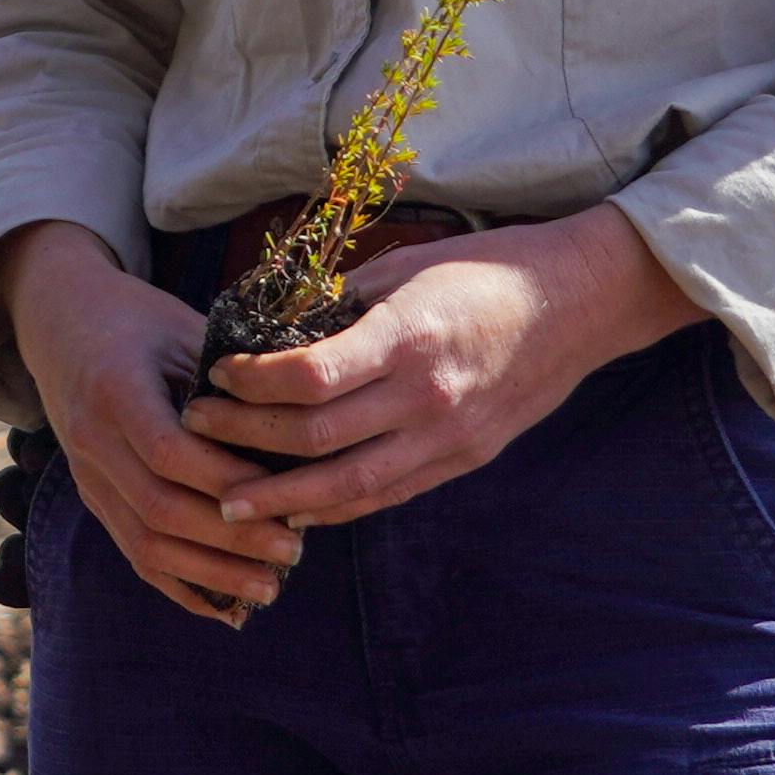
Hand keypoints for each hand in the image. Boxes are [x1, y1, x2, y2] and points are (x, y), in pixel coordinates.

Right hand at [0, 217, 305, 627]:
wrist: (60, 322)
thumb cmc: (137, 320)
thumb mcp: (182, 328)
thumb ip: (231, 378)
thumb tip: (305, 426)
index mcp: (114, 388)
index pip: (169, 452)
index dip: (228, 482)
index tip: (287, 496)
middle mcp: (91, 439)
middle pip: (160, 508)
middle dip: (232, 537)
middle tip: (294, 550)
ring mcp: (87, 476)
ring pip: (145, 543)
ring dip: (211, 572)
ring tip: (272, 586)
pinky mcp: (93, 499)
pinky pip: (133, 555)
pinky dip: (181, 586)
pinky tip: (227, 606)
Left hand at [184, 206, 693, 533]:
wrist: (579, 304)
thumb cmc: (486, 269)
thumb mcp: (408, 266)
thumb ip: (344, 306)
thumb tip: (277, 332)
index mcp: (407, 336)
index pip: (308, 378)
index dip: (250, 385)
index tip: (215, 375)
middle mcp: (426, 396)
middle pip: (316, 438)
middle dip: (245, 441)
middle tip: (196, 433)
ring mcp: (448, 436)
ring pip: (349, 485)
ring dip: (281, 499)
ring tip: (228, 504)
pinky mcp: (464, 459)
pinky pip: (388, 493)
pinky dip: (337, 506)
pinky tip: (296, 508)